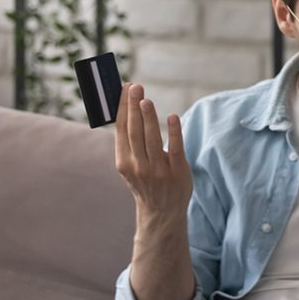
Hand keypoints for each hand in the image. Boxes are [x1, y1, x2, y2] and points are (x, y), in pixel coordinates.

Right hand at [115, 83, 191, 220]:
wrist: (162, 212)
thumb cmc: (145, 182)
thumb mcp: (131, 166)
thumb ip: (130, 142)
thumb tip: (128, 109)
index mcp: (124, 162)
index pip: (121, 130)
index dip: (121, 109)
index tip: (124, 89)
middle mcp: (138, 166)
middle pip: (134, 131)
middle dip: (132, 108)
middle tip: (134, 87)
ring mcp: (158, 170)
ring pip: (152, 139)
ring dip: (148, 117)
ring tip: (145, 99)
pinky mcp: (177, 172)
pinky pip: (175, 148)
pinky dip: (174, 131)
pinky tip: (172, 116)